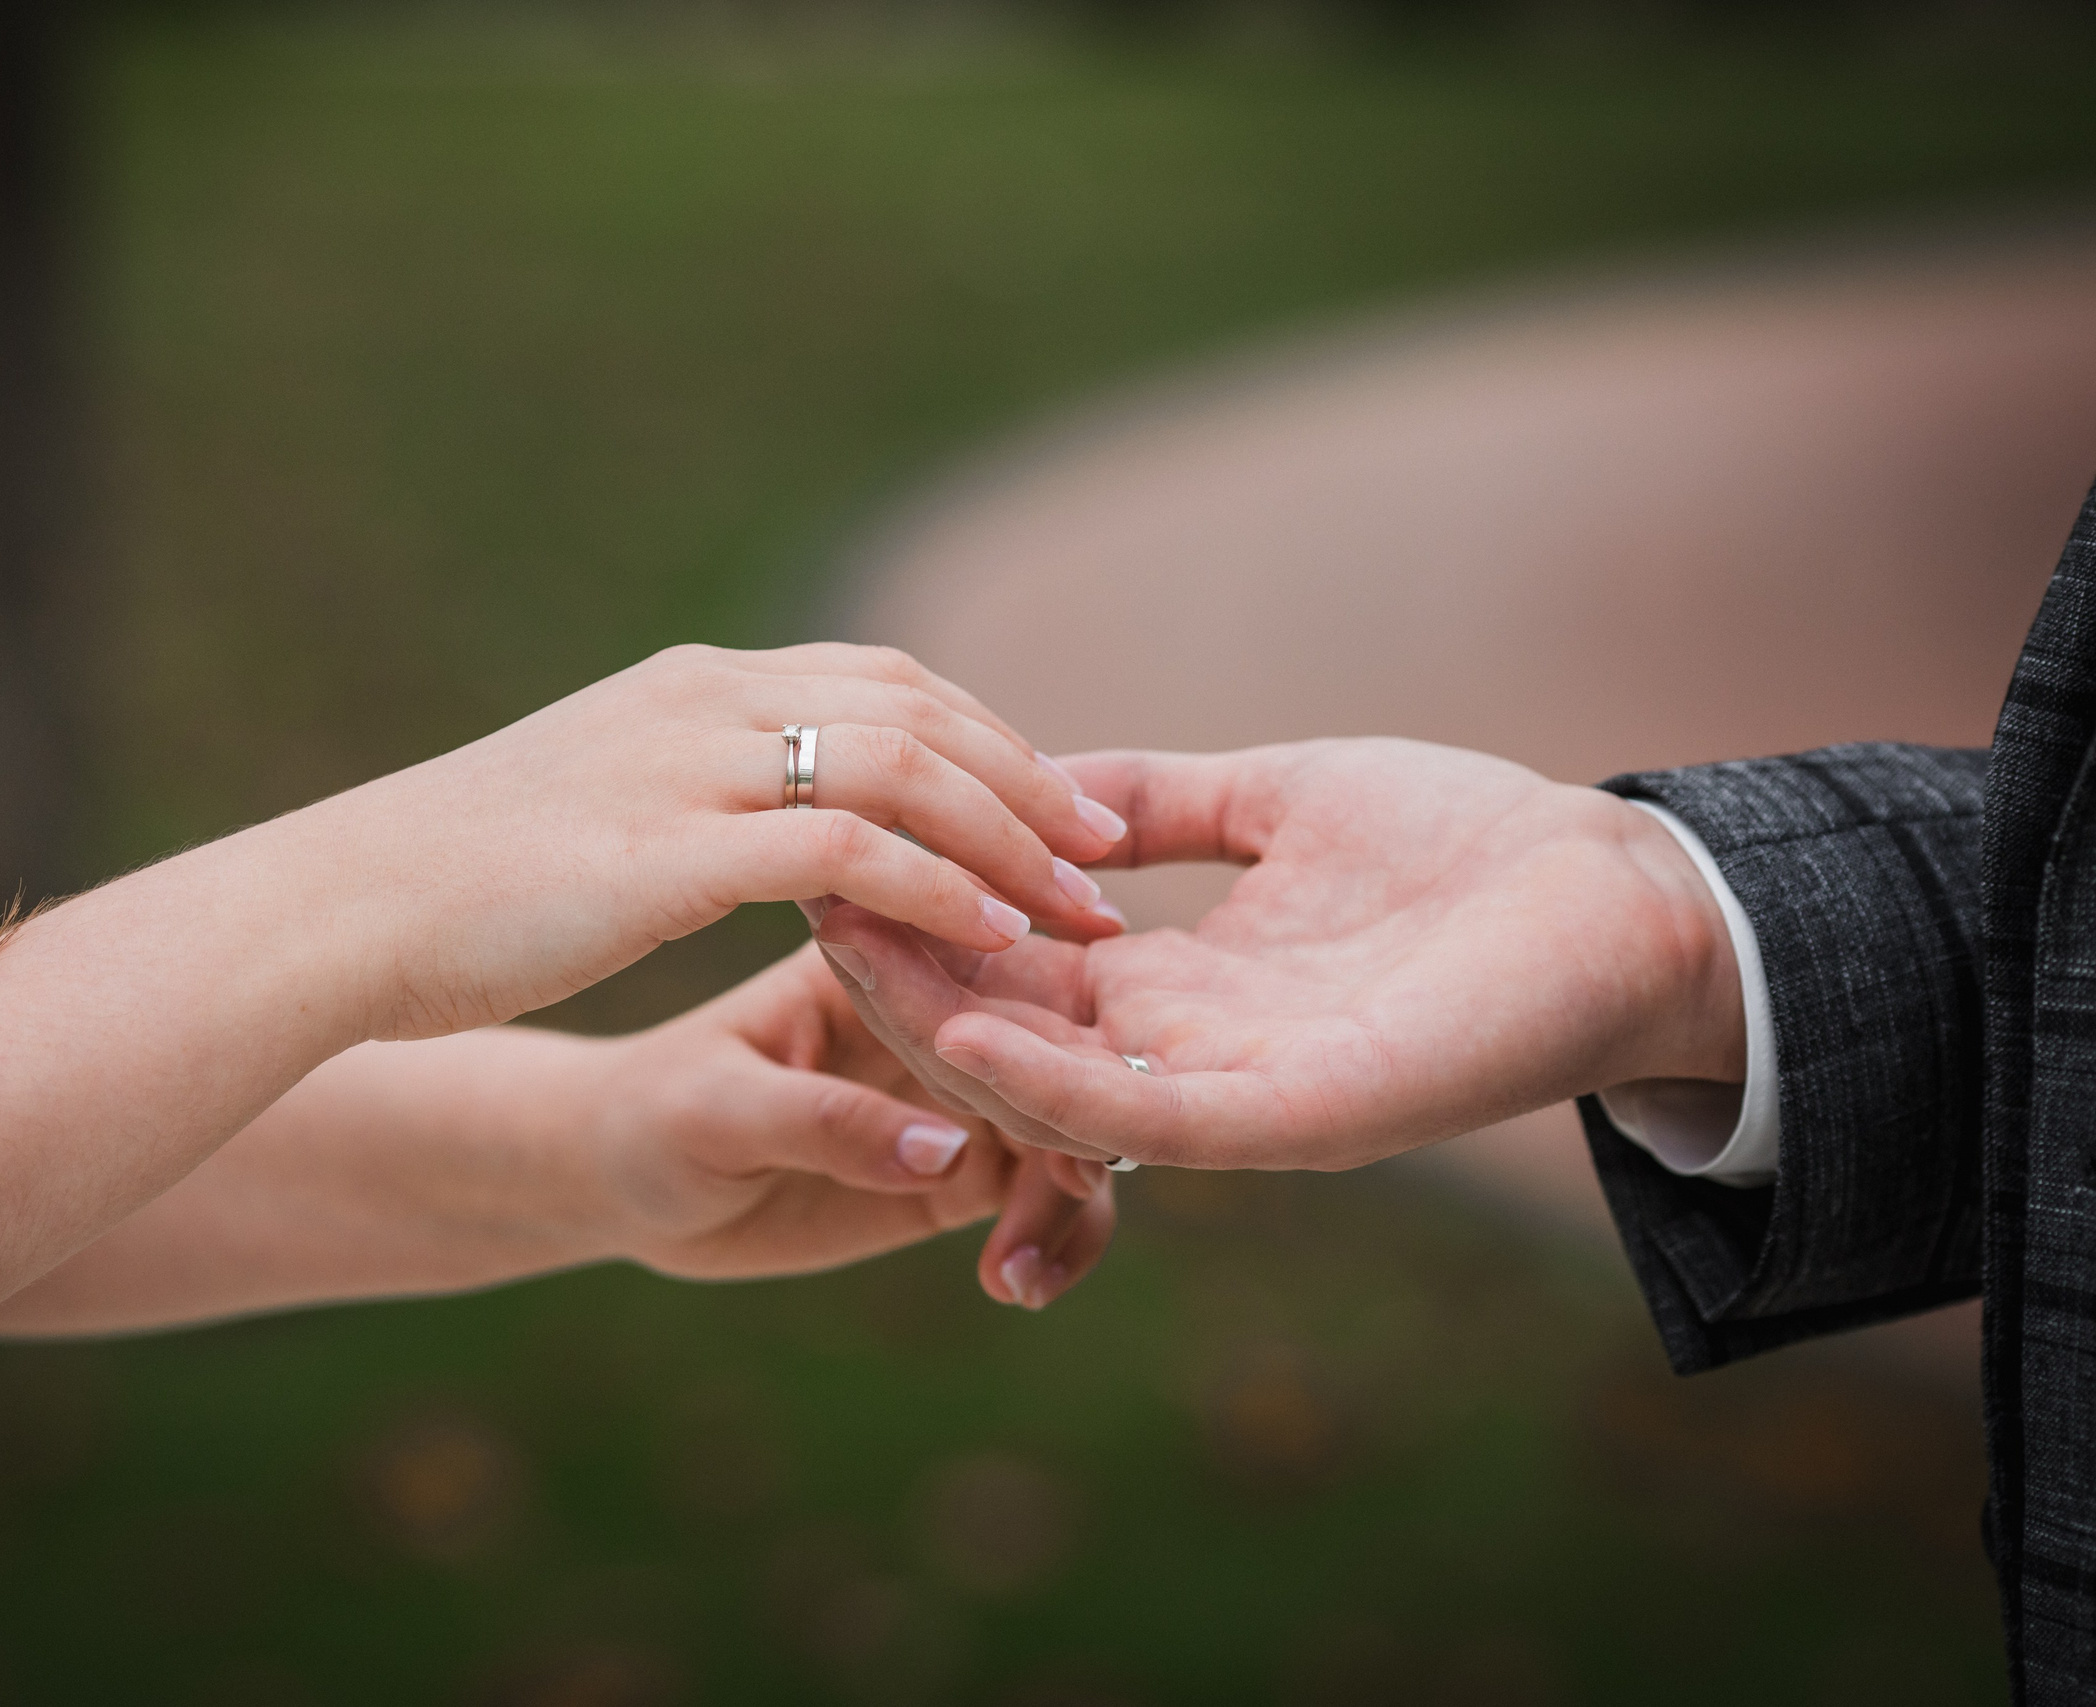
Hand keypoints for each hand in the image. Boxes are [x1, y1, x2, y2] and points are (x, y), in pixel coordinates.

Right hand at [339, 643, 1126, 1040]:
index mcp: (697, 685)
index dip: (990, 740)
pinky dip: (937, 888)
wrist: (347, 911)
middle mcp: (707, 699)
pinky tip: (989, 940)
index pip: (886, 680)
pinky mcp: (673, 848)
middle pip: (922, 708)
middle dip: (1031, 779)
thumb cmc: (461, 883)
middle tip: (1106, 852)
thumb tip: (754, 826)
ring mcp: (691, 762)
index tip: (1055, 805)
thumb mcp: (597, 807)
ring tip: (1077, 908)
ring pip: (906, 768)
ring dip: (1010, 837)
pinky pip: (850, 852)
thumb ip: (692, 795)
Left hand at [576, 943, 1115, 1309]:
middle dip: (1086, 1113)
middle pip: (1059, 1042)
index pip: (989, 964)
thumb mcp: (719, 1113)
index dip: (1044, 1023)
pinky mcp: (961, 1162)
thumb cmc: (650, 1114)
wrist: (621, 1178)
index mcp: (881, 949)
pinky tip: (1016, 1284)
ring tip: (1024, 1267)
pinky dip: (1057, 1234)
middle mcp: (942, 1008)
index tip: (1075, 1092)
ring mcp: (959, 1085)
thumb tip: (949, 1149)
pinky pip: (1046, 1190)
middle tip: (1075, 1184)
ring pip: (1072, 1120)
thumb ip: (826, 1123)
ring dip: (1075, 1190)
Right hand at [812, 740, 1743, 1170]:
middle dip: (905, 978)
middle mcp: (1190, 1052)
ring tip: (852, 960)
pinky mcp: (1301, 1118)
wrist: (1618, 893)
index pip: (1016, 966)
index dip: (927, 918)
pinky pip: (1154, 1119)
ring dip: (948, 1033)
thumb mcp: (1278, 796)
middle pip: (1011, 1032)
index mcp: (1180, 983)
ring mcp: (1239, 1095)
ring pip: (1057, 1086)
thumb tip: (1037, 776)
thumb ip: (1160, 799)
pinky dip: (1057, 1086)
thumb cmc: (1469, 843)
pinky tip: (975, 1035)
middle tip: (801, 906)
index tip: (832, 855)